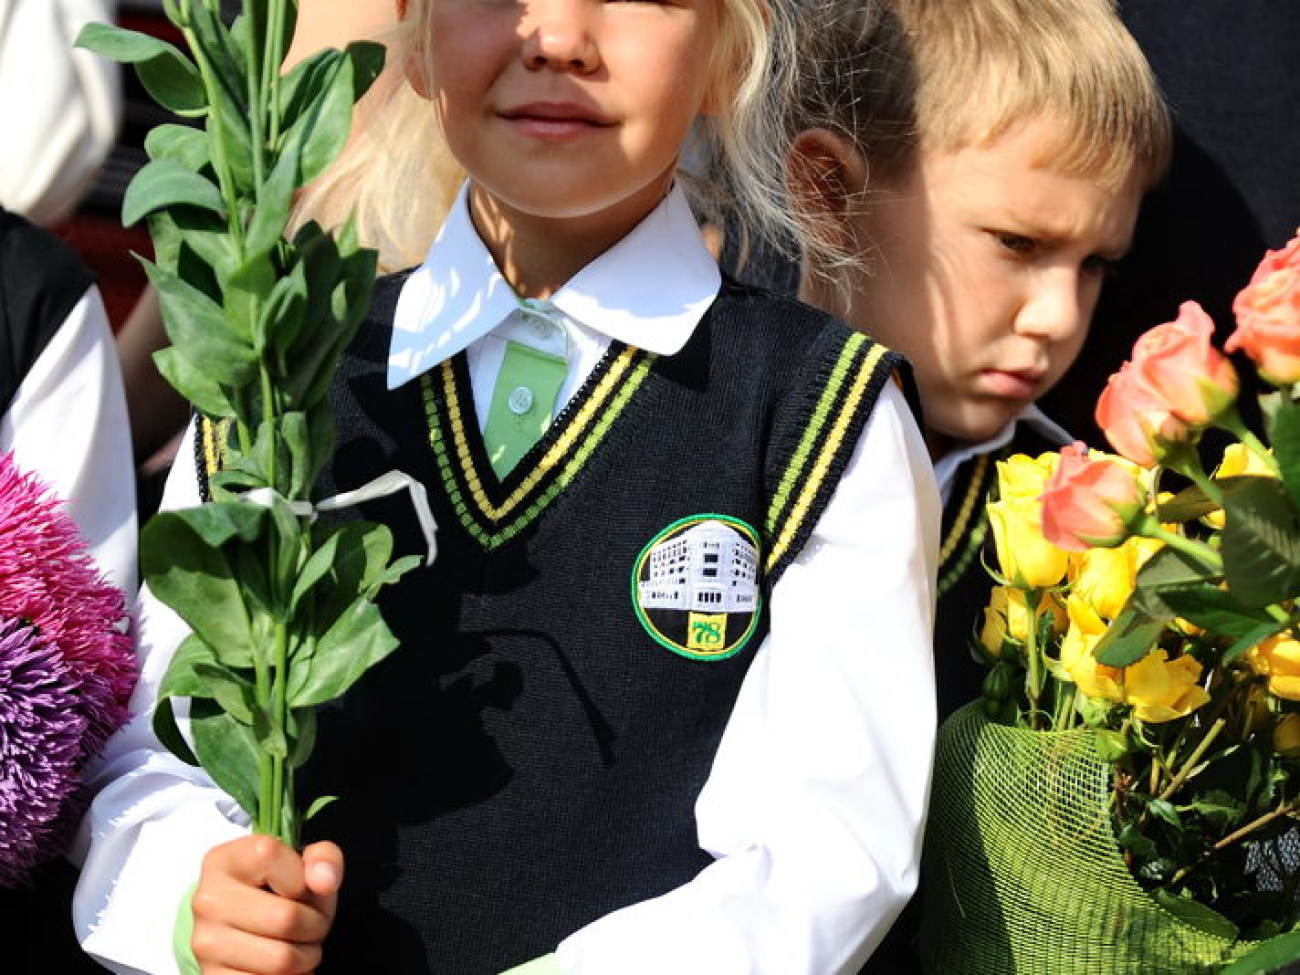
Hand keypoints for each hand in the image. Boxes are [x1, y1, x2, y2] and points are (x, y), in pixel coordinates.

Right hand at [191, 835, 343, 974]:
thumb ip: (323, 858)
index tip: (299, 886)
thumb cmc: (281, 890)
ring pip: (282, 960)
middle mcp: (208, 901)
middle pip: (286, 918)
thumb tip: (324, 880)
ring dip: (306, 956)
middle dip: (315, 924)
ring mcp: (205, 943)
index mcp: (224, 861)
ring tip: (298, 943)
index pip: (269, 856)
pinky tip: (282, 965)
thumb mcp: (305, 864)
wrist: (247, 926)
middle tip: (311, 922)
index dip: (300, 875)